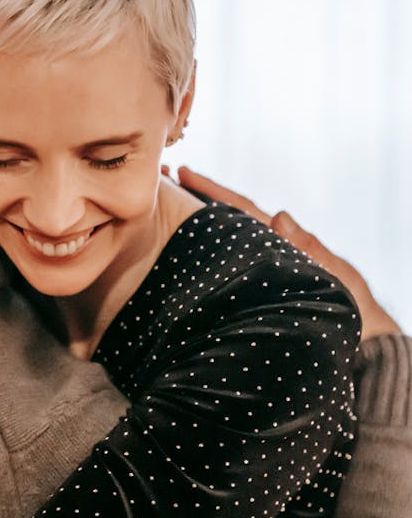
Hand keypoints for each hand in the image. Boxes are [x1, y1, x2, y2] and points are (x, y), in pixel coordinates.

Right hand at [175, 166, 401, 340]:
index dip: (212, 189)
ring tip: (162, 214)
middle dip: (194, 200)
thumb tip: (280, 216)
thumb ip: (309, 247)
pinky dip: (200, 254)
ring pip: (218, 241)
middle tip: (163, 184)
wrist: (355, 343)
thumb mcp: (332, 274)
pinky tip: (178, 255)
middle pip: (223, 218)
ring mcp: (256, 269)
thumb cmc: (346, 308)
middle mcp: (265, 250)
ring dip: (192, 226)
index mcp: (282, 238)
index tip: (184, 173)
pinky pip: (220, 267)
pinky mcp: (250, 291)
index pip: (240, 207)